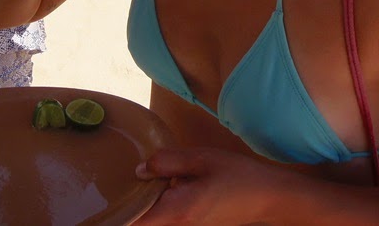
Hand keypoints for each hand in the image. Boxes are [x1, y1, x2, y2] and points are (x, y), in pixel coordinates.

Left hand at [133, 148, 284, 224]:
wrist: (270, 198)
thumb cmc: (238, 176)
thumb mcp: (201, 159)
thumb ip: (167, 162)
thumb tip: (138, 170)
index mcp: (177, 212)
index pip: (134, 222)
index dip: (118, 211)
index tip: (108, 194)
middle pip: (142, 222)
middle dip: (129, 204)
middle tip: (118, 182)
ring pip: (155, 220)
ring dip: (145, 204)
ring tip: (139, 180)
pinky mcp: (194, 225)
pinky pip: (168, 218)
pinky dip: (159, 205)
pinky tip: (162, 185)